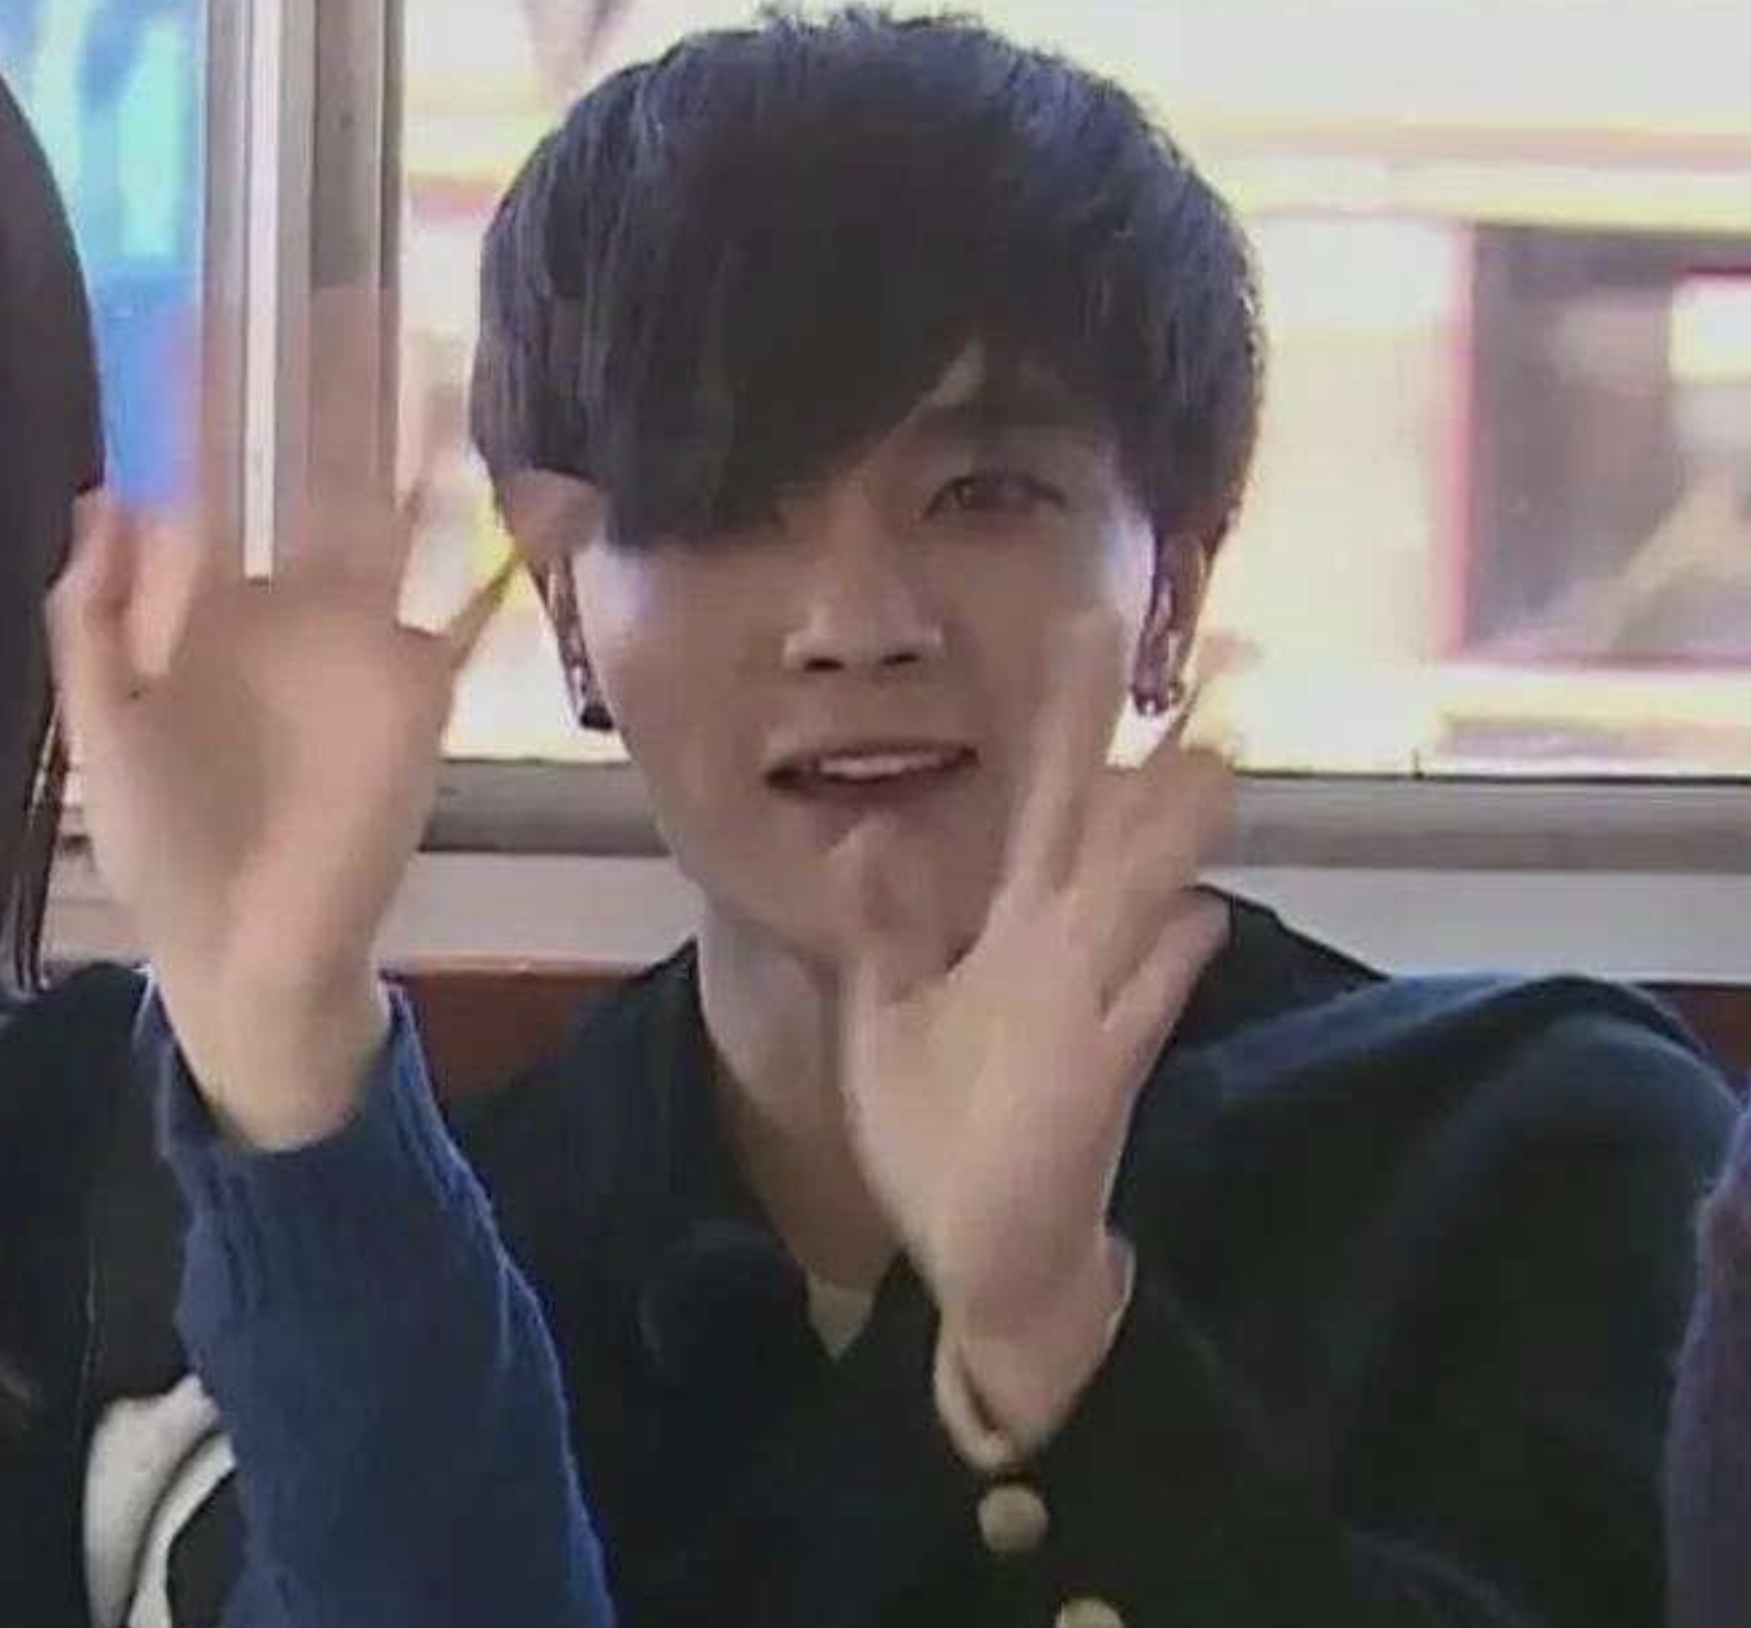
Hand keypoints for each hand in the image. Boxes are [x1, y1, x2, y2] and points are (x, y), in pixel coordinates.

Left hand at [46, 320, 509, 1150]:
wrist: (240, 957)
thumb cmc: (164, 849)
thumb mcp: (101, 730)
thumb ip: (89, 621)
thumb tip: (102, 493)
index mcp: (203, 606)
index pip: (208, 479)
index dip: (202, 404)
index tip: (199, 316)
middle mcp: (289, 603)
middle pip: (310, 470)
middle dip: (323, 387)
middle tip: (338, 292)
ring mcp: (362, 642)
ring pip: (394, 515)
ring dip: (413, 440)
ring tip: (432, 354)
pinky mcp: (418, 693)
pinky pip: (471, 611)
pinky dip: (511, 556)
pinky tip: (550, 495)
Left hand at [832, 611, 1234, 1434]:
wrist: (982, 1256)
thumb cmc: (942, 1134)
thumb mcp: (886, 1014)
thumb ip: (886, 925)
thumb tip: (867, 831)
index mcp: (1015, 936)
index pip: (1045, 806)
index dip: (1062, 722)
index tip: (1081, 628)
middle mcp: (1061, 958)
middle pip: (1102, 830)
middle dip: (1139, 748)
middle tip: (1198, 656)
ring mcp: (1084, 1014)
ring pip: (1136, 907)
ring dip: (1170, 843)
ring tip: (1215, 764)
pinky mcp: (1091, 1082)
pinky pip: (1133, 1013)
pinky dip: (1161, 970)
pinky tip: (1199, 920)